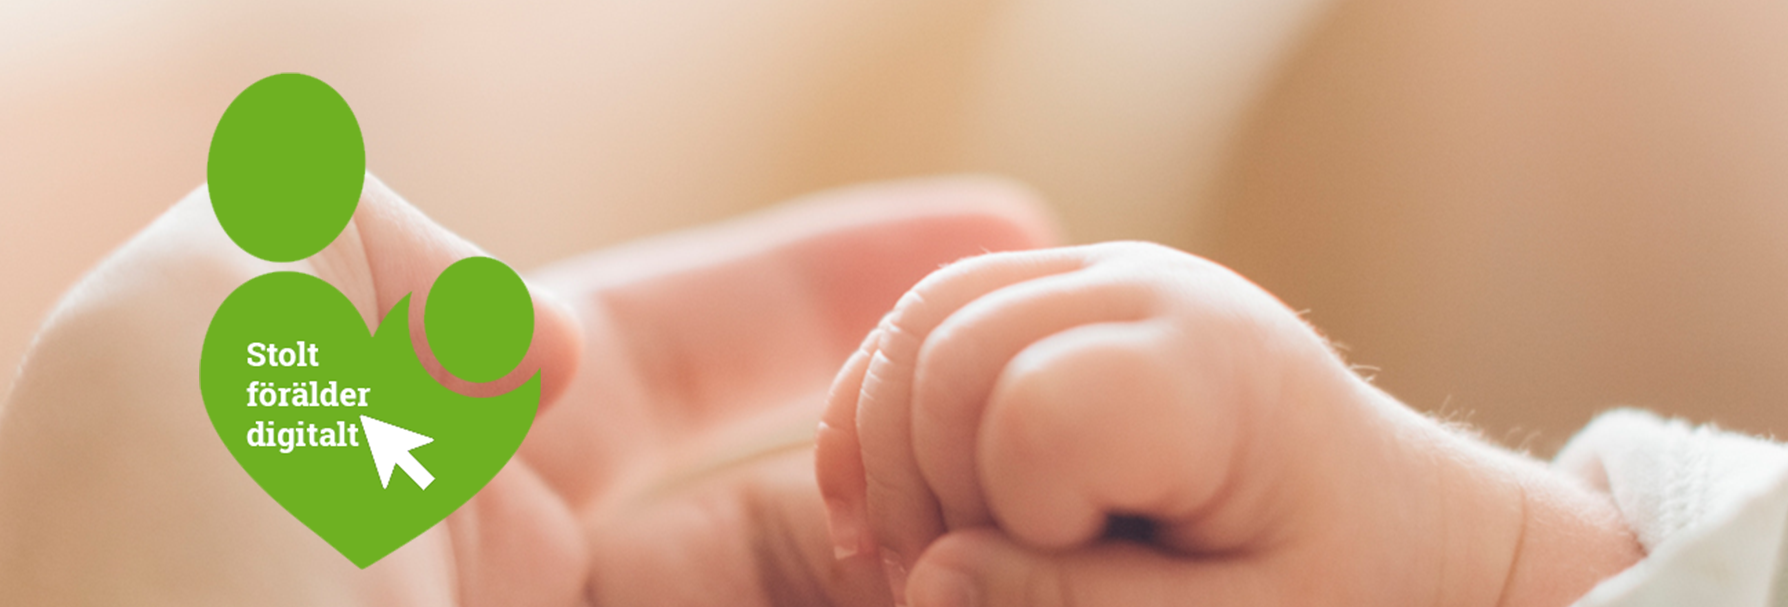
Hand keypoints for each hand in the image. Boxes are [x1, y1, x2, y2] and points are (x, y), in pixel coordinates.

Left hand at [0, 174, 1049, 606]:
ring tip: (1069, 542)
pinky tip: (1012, 605)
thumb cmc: (148, 600)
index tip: (997, 227)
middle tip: (1063, 430)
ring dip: (951, 581)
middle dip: (928, 457)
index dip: (828, 279)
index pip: (673, 350)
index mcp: (426, 479)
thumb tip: (531, 341)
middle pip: (787, 512)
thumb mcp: (188, 336)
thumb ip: (348, 238)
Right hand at [814, 242, 1643, 606]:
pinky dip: (885, 408)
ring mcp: (1099, 272)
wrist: (1392, 513)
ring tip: (938, 553)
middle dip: (927, 491)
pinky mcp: (1061, 286)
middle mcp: (1150, 289)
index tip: (1076, 579)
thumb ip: (1086, 604)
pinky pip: (927, 315)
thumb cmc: (1339, 580)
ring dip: (892, 453)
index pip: (1032, 414)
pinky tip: (900, 503)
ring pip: (919, 323)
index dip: (1016, 520)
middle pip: (948, 356)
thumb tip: (930, 581)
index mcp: (1212, 374)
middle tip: (967, 588)